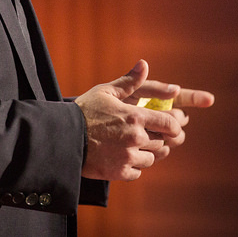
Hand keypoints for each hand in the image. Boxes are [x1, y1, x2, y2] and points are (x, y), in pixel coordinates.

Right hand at [74, 60, 213, 180]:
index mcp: (135, 117)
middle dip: (158, 138)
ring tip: (134, 146)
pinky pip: (137, 172)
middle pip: (162, 142)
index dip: (174, 126)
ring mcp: (128, 157)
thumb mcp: (105, 91)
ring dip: (147, 153)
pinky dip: (133, 166)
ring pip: (151, 158)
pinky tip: (122, 157)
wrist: (63, 137)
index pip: (169, 123)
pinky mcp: (119, 172)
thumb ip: (130, 81)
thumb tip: (144, 64)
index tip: (172, 126)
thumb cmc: (84, 111)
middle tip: (149, 135)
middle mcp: (135, 138)